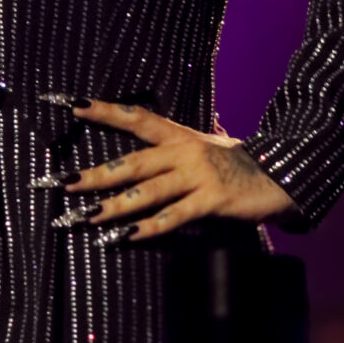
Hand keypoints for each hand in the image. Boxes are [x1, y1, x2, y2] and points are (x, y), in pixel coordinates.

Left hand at [56, 99, 296, 238]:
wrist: (280, 175)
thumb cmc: (235, 163)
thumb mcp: (203, 147)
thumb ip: (170, 152)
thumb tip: (136, 162)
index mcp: (179, 135)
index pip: (135, 118)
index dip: (103, 111)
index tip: (71, 105)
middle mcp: (183, 151)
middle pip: (131, 162)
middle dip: (95, 174)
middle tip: (63, 183)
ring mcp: (197, 175)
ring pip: (147, 192)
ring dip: (115, 206)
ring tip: (87, 216)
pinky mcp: (211, 200)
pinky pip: (173, 216)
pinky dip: (148, 228)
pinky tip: (126, 237)